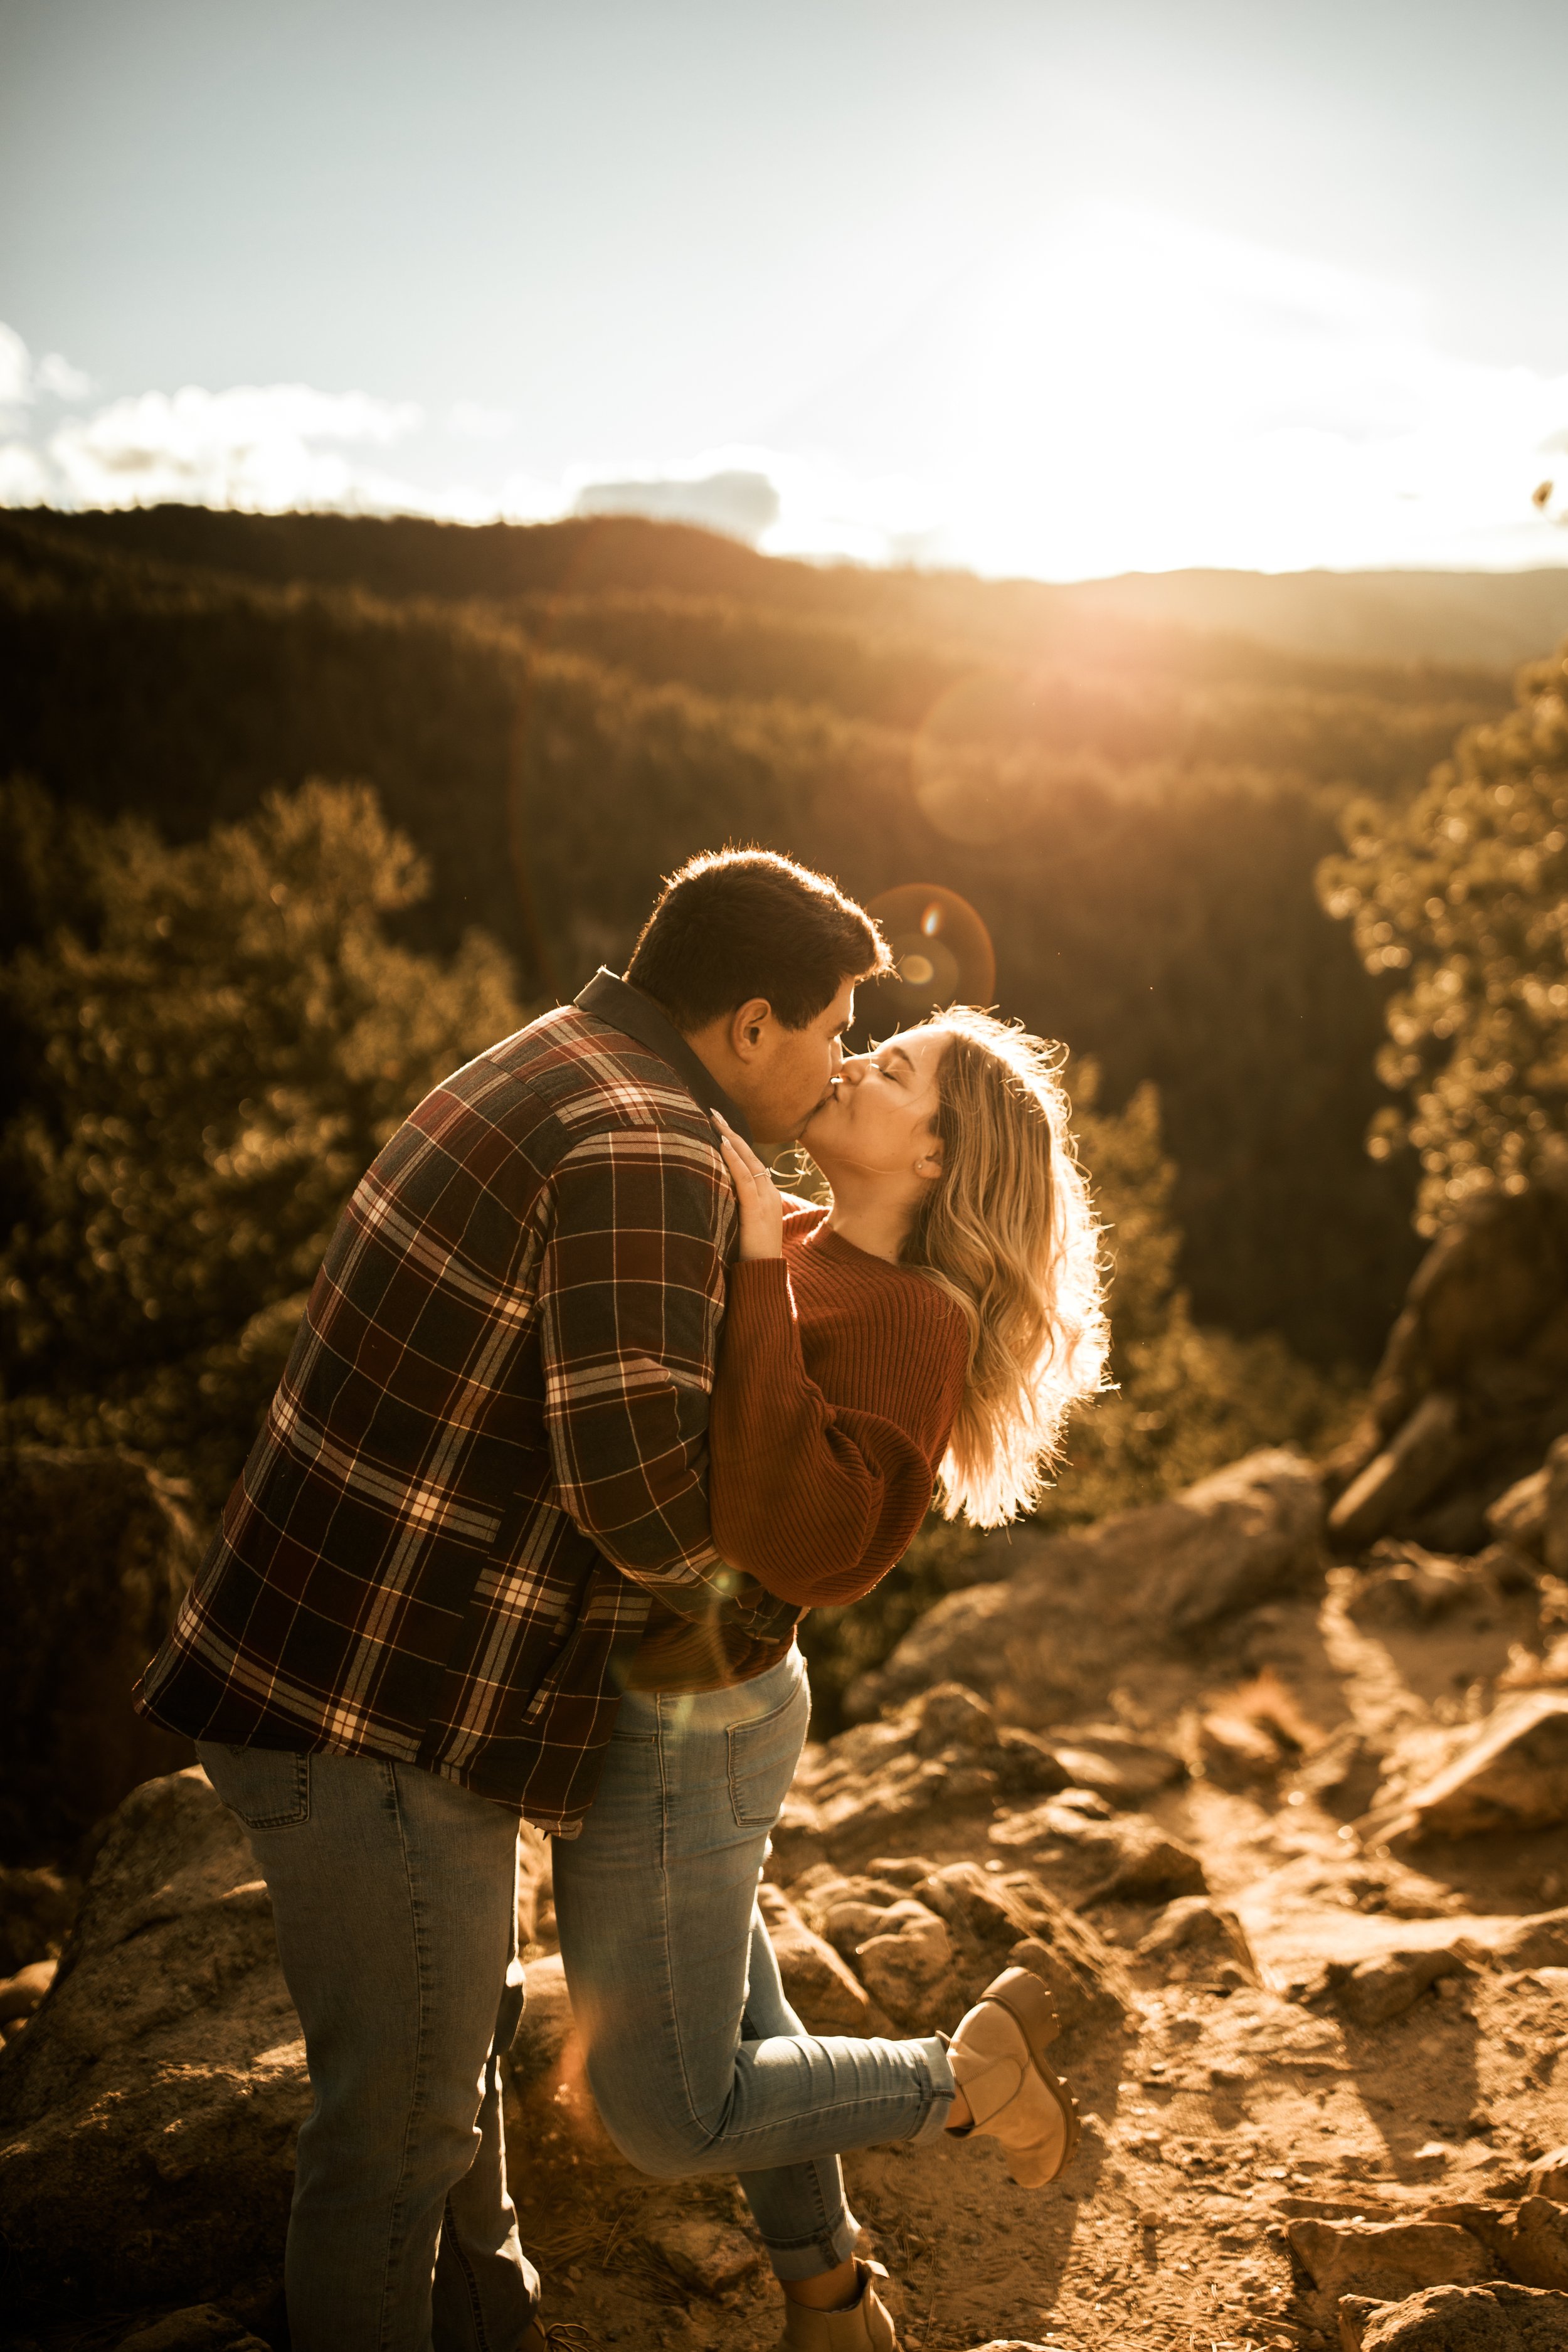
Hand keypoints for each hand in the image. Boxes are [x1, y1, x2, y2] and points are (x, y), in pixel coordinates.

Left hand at [714, 1115, 784, 1259]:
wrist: (764, 1276)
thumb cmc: (748, 1255)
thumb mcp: (740, 1225)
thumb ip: (732, 1207)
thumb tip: (710, 1194)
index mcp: (766, 1196)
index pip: (751, 1161)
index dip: (736, 1142)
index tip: (719, 1125)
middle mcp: (769, 1193)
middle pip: (750, 1154)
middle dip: (731, 1132)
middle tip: (713, 1111)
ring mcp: (766, 1200)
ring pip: (749, 1161)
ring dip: (731, 1138)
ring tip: (715, 1120)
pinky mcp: (757, 1211)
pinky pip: (746, 1179)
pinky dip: (734, 1159)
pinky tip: (722, 1144)